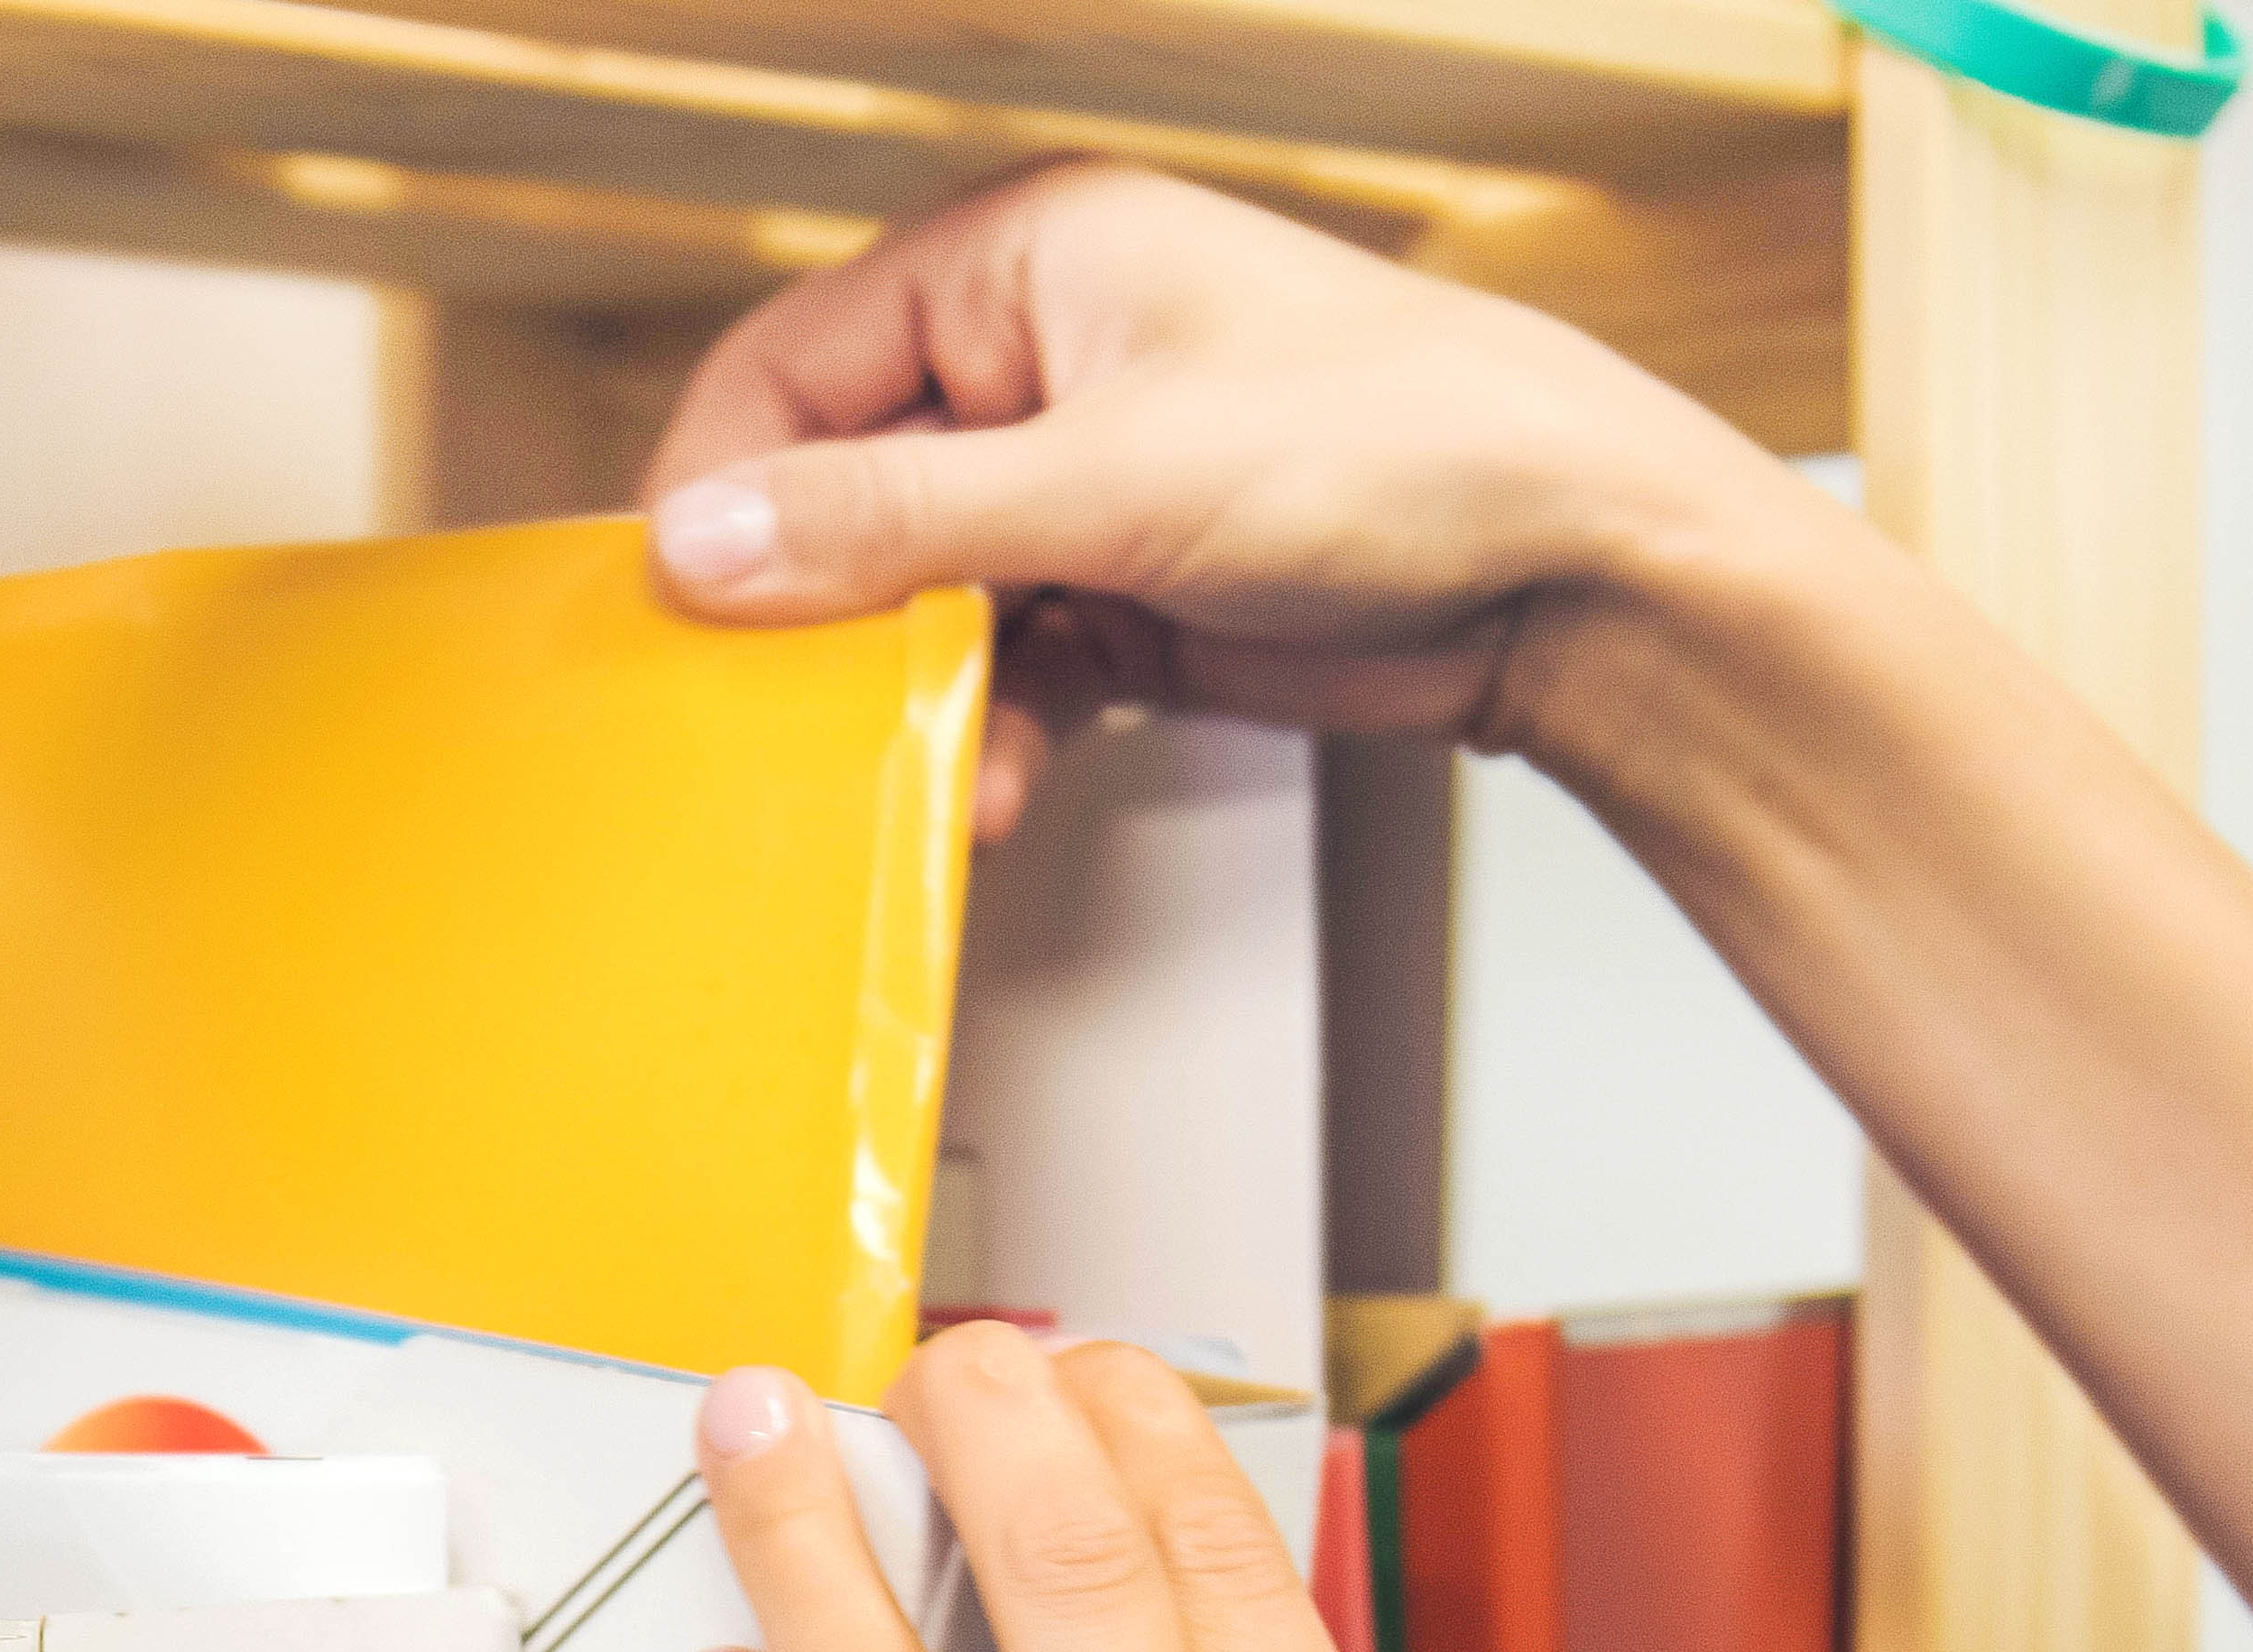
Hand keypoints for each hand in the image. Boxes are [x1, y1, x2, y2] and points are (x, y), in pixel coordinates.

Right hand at [635, 159, 1792, 833]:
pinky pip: (1005, 669)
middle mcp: (1037, 363)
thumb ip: (895, 519)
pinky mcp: (1129, 594)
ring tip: (923, 773)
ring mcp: (1083, 485)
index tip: (677, 612)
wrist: (1575, 569)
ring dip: (913, 698)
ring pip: (922, 600)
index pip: (793, 364)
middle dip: (826, 616)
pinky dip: (991, 733)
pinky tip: (994, 788)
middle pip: (848, 493)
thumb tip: (707, 546)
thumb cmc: (1397, 444)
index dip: (724, 489)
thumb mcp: (1110, 481)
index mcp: (1020, 263)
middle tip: (786, 718)